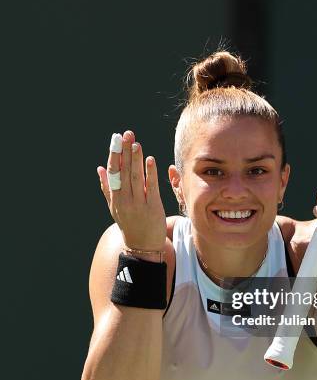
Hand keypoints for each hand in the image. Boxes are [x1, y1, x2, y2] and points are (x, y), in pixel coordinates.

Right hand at [97, 130, 166, 250]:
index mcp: (115, 198)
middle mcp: (124, 199)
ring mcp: (138, 203)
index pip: (113, 172)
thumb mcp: (114, 207)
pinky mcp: (152, 207)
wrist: (143, 245)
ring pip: (135, 177)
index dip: (115, 154)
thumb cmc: (129, 224)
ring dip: (135, 159)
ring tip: (136, 143)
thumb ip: (106, 188)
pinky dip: (149, 173)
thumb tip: (100, 168)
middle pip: (123, 171)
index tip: (116, 138)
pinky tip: (150, 160)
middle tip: (127, 134)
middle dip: (124, 151)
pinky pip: (150, 187)